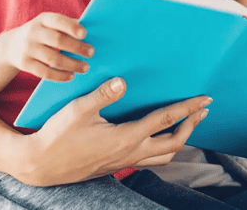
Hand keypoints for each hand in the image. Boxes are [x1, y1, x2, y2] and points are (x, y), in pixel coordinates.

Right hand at [4, 12, 93, 81]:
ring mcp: (28, 49)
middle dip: (76, 47)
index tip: (85, 34)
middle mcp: (33, 32)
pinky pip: (45, 72)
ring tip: (85, 67)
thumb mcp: (49, 24)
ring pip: (52, 59)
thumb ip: (67, 25)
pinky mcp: (25, 64)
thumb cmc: (41, 33)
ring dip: (72, 64)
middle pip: (57, 40)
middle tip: (91, 52)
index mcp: (42, 19)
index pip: (57, 20)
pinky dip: (60, 76)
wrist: (12, 46)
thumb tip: (94, 29)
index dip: (71, 27)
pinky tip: (71, 76)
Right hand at [19, 77, 210, 185]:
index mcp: (126, 137)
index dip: (188, 109)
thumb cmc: (58, 136)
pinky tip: (156, 138)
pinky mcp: (116, 165)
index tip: (204, 100)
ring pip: (165, 157)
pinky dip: (162, 149)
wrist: (41, 164)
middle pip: (174, 143)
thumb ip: (103, 94)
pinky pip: (150, 160)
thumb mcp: (78, 110)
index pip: (165, 120)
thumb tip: (123, 81)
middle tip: (203, 111)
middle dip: (192, 126)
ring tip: (187, 125)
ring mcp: (124, 162)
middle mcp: (130, 153)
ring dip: (180, 140)